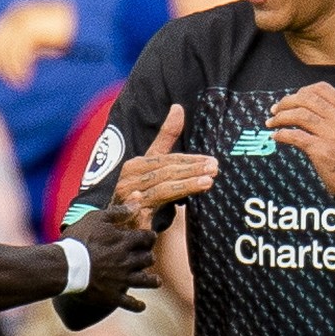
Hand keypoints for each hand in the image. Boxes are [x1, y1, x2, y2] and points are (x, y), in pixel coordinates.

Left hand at [0, 0, 76, 87]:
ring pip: (7, 46)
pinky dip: (19, 65)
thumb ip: (24, 49)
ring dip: (9, 67)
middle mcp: (19, 14)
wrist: (83, 22)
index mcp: (18, 14)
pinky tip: (23, 76)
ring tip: (16, 82)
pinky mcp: (33, 26)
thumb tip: (7, 66)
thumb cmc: (64, 33)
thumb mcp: (39, 42)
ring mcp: (25, 18)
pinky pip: (19, 49)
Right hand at [63, 206, 159, 311]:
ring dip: (153, 281)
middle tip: (149, 257)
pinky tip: (142, 306)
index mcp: (125, 242)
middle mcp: (128, 262)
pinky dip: (137, 306)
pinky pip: (129, 303)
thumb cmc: (79, 240)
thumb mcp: (97, 219)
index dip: (149, 236)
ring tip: (157, 281)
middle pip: (147, 259)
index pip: (146, 237)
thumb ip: (118, 212)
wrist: (67, 267)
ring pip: (145, 281)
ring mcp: (122, 280)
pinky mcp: (113, 296)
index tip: (150, 237)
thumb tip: (136, 204)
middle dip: (149, 257)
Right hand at [113, 105, 217, 227]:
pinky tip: (173, 204)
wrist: (119, 228)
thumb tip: (178, 107)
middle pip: (166, 171)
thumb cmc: (140, 193)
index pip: (168, 159)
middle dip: (192, 169)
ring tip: (207, 182)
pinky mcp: (130, 217)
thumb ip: (166, 138)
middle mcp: (130, 178)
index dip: (190, 160)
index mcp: (136, 165)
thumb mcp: (154, 165)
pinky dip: (153, 203)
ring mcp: (129, 197)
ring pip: (162, 189)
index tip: (212, 161)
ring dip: (186, 185)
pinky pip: (145, 209)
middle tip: (214, 169)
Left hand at [266, 81, 334, 194]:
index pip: (321, 89)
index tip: (291, 99)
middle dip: (286, 102)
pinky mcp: (321, 151)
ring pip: (299, 115)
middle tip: (275, 109)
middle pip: (306, 99)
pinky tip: (276, 136)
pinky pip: (296, 136)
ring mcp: (331, 134)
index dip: (301, 91)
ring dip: (280, 117)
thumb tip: (312, 107)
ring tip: (271, 122)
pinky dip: (282, 134)